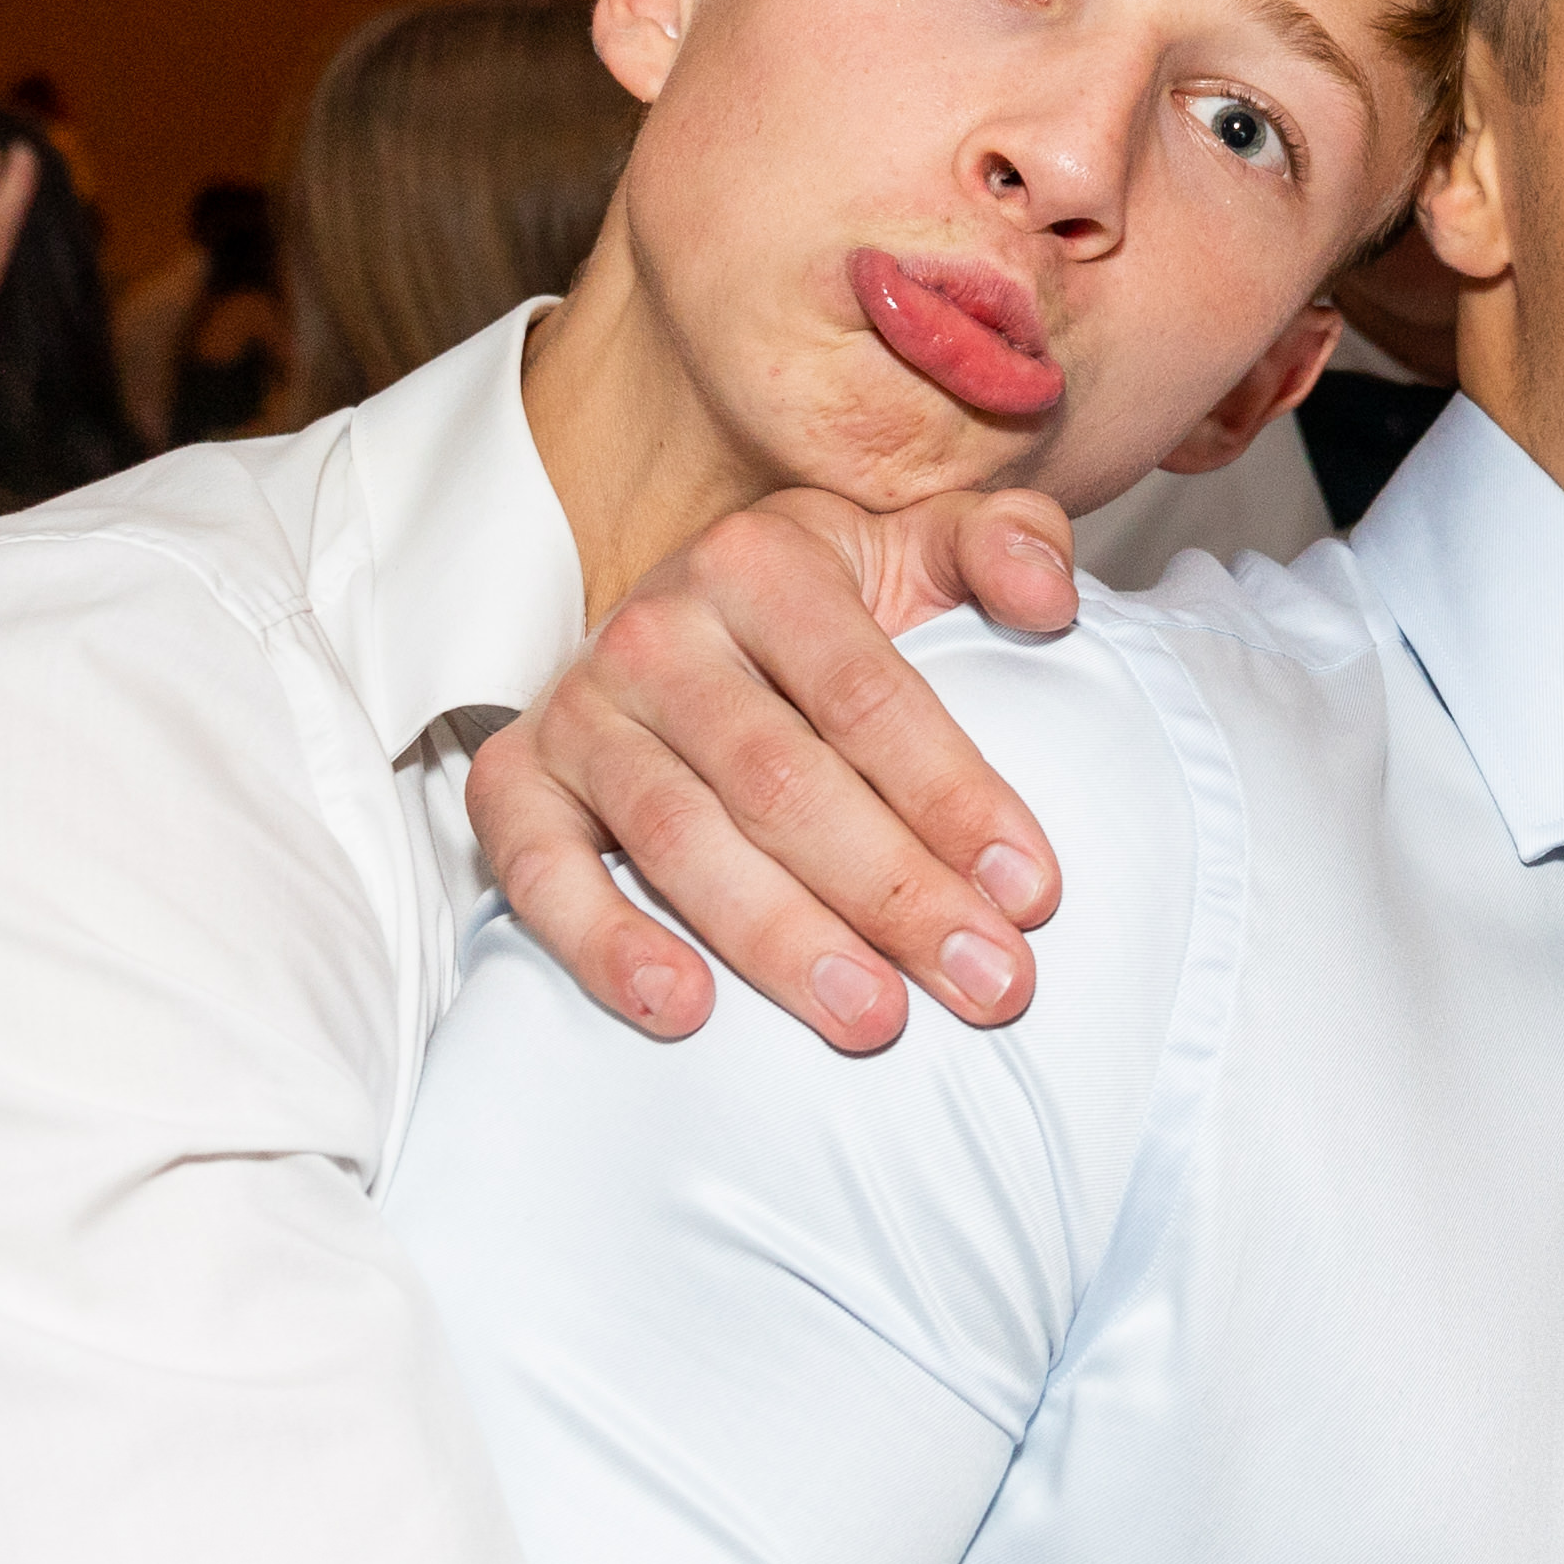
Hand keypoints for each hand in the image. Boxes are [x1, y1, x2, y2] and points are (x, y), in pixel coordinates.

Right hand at [465, 486, 1079, 1050]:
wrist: (684, 622)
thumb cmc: (826, 611)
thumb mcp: (918, 549)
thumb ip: (1004, 544)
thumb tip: (1046, 589)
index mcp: (761, 564)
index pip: (869, 696)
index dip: (954, 797)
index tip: (1033, 894)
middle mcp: (657, 631)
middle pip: (783, 781)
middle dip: (895, 894)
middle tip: (987, 984)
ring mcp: (578, 710)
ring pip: (680, 838)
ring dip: (778, 941)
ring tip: (873, 1020)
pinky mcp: (517, 783)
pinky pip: (539, 872)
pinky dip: (601, 942)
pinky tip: (682, 1008)